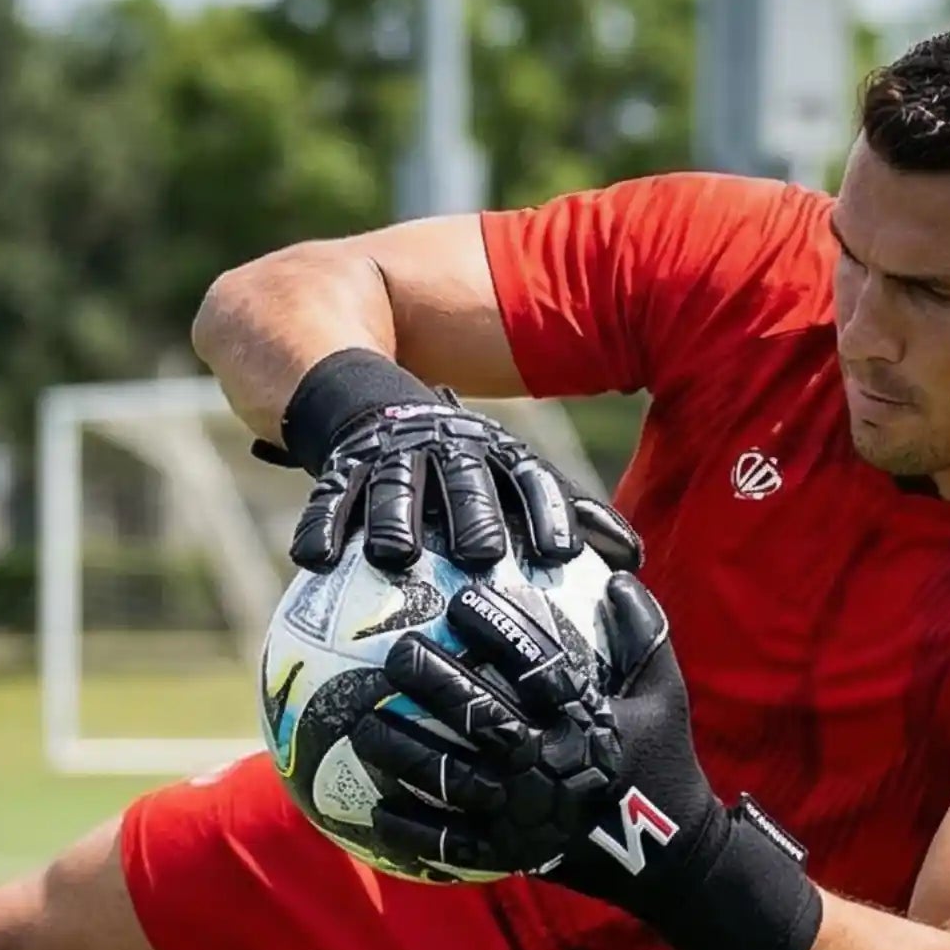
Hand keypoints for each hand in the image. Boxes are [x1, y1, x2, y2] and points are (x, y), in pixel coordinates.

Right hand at [291, 398, 641, 575]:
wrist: (363, 389)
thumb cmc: (452, 459)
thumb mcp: (505, 473)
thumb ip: (561, 512)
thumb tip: (636, 560)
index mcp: (492, 452)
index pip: (528, 479)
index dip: (546, 511)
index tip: (562, 553)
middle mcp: (447, 448)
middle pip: (464, 482)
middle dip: (473, 514)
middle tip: (481, 554)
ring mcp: (392, 452)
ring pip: (395, 488)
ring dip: (395, 521)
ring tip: (393, 557)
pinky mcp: (342, 463)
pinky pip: (331, 497)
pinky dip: (322, 525)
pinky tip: (314, 560)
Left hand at [351, 574, 823, 949]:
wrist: (675, 860)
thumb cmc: (663, 764)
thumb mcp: (665, 696)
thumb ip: (644, 636)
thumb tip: (620, 575)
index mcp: (584, 722)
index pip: (536, 665)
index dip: (497, 628)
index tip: (460, 601)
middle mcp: (549, 765)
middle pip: (479, 716)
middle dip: (431, 681)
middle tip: (395, 654)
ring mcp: (525, 815)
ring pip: (449, 777)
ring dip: (401, 749)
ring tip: (362, 722)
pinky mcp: (510, 856)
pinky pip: (446, 844)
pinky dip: (407, 828)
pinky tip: (372, 808)